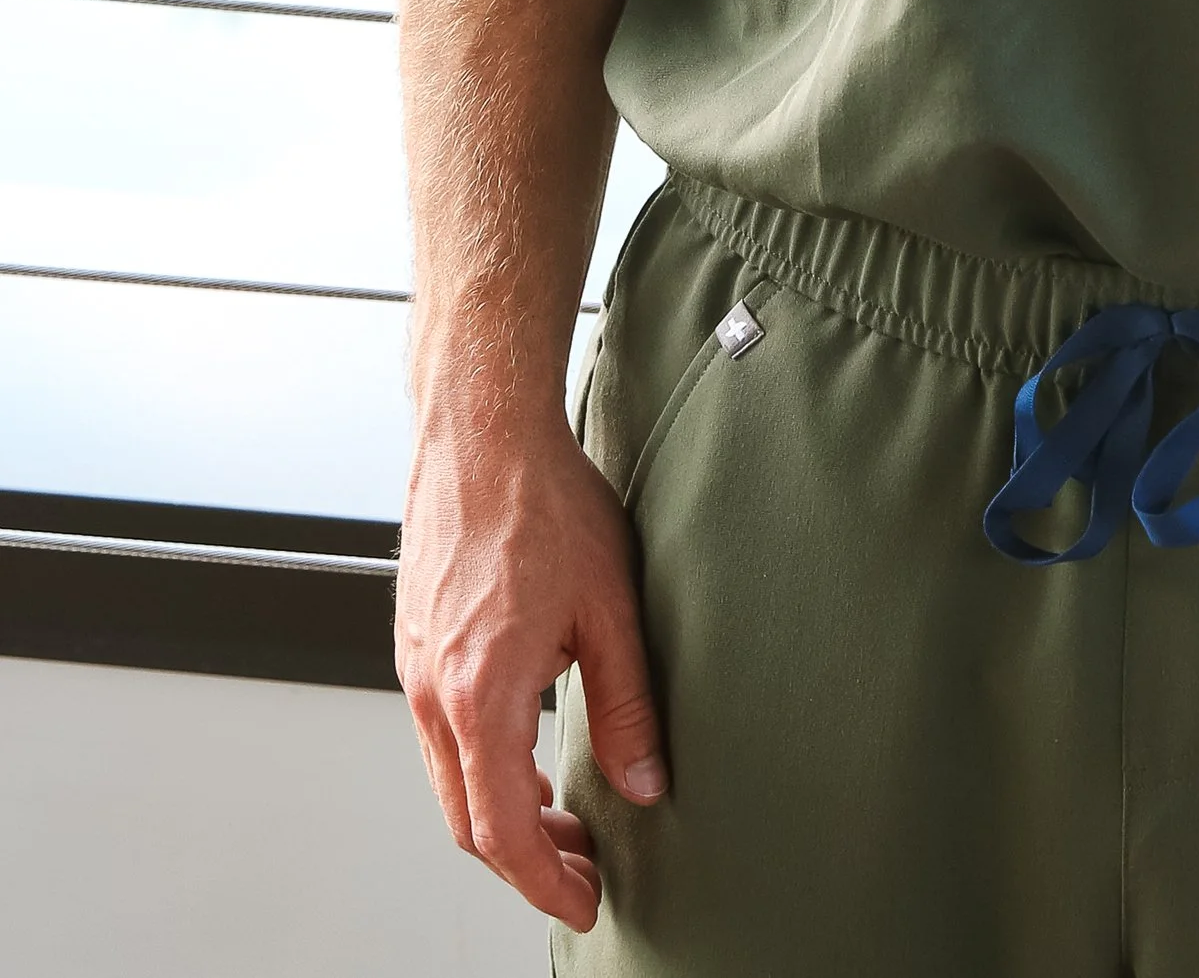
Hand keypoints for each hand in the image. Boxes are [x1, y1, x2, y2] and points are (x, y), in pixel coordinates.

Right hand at [397, 413, 668, 929]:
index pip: (501, 830)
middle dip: (527, 861)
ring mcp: (419, 669)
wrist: (481, 432)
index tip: (584, 902)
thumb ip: (628, 706)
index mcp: (480, 694)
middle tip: (584, 872)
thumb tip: (645, 783)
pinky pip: (443, 737)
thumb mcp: (610, 608)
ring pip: (451, 782)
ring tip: (565, 824)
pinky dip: (483, 769)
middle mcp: (434, 692)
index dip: (544, 880)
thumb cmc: (542, 502)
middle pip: (468, 821)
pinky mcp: (418, 645)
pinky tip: (527, 756)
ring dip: (503, 817)